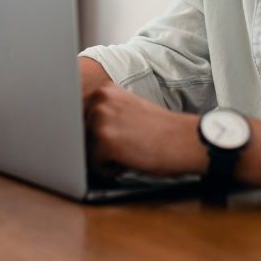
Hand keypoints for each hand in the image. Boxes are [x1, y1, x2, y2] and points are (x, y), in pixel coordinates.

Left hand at [85, 83, 206, 176]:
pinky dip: (110, 169)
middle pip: (78, 134)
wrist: (183, 139)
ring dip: (102, 158)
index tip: (107, 138)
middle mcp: (99, 100)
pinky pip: (95, 165)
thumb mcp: (127, 110)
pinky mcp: (104, 140)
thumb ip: (104, 113)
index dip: (90, 133)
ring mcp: (100, 118)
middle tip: (124, 145)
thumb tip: (77, 130)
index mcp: (104, 90)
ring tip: (127, 151)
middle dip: (95, 146)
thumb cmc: (159, 130)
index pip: (78, 117)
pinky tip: (129, 160)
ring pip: (85, 150)